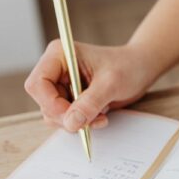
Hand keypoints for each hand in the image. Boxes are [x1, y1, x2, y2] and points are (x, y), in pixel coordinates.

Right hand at [24, 41, 154, 130]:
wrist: (141, 68)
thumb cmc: (128, 66)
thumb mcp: (111, 83)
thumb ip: (90, 103)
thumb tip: (71, 123)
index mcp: (59, 55)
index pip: (37, 84)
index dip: (51, 104)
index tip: (72, 116)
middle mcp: (55, 69)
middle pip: (44, 102)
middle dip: (66, 116)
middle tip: (90, 121)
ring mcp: (62, 85)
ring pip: (54, 114)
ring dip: (76, 122)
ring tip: (101, 117)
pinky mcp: (70, 98)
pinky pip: (67, 118)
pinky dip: (82, 123)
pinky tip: (101, 116)